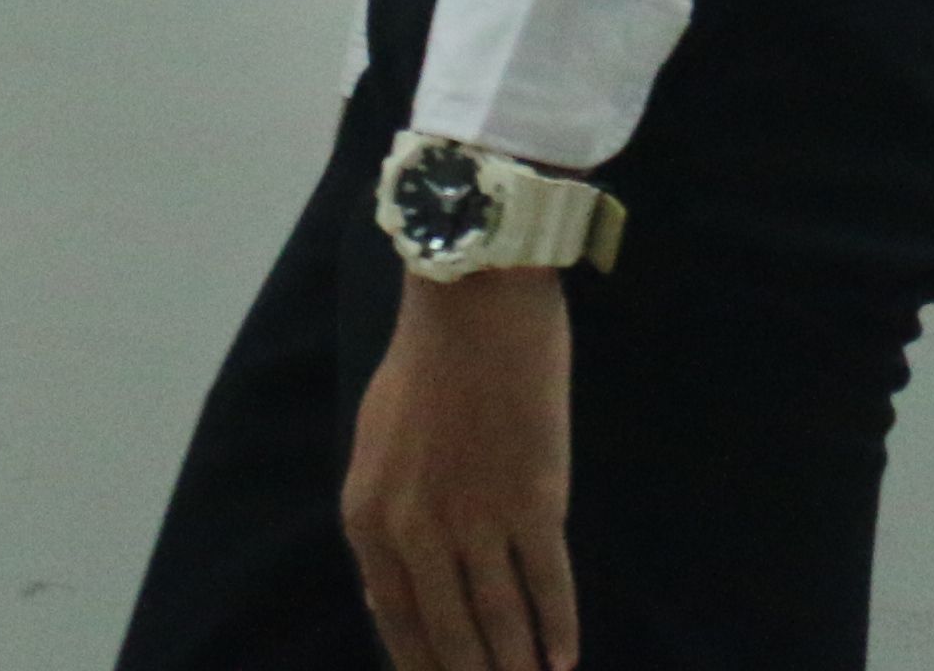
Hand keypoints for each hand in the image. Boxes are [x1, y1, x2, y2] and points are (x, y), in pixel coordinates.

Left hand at [345, 266, 579, 670]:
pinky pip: (546, 580)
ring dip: (516, 662)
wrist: (476, 299)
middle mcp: (416, 532)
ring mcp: (477, 518)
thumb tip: (380, 595)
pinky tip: (565, 655)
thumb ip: (380, 522)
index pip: (394, 619)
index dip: (421, 664)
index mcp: (369, 518)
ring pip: (498, 616)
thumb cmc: (425, 360)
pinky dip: (558, 624)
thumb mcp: (374, 446)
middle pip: (448, 630)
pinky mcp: (534, 499)